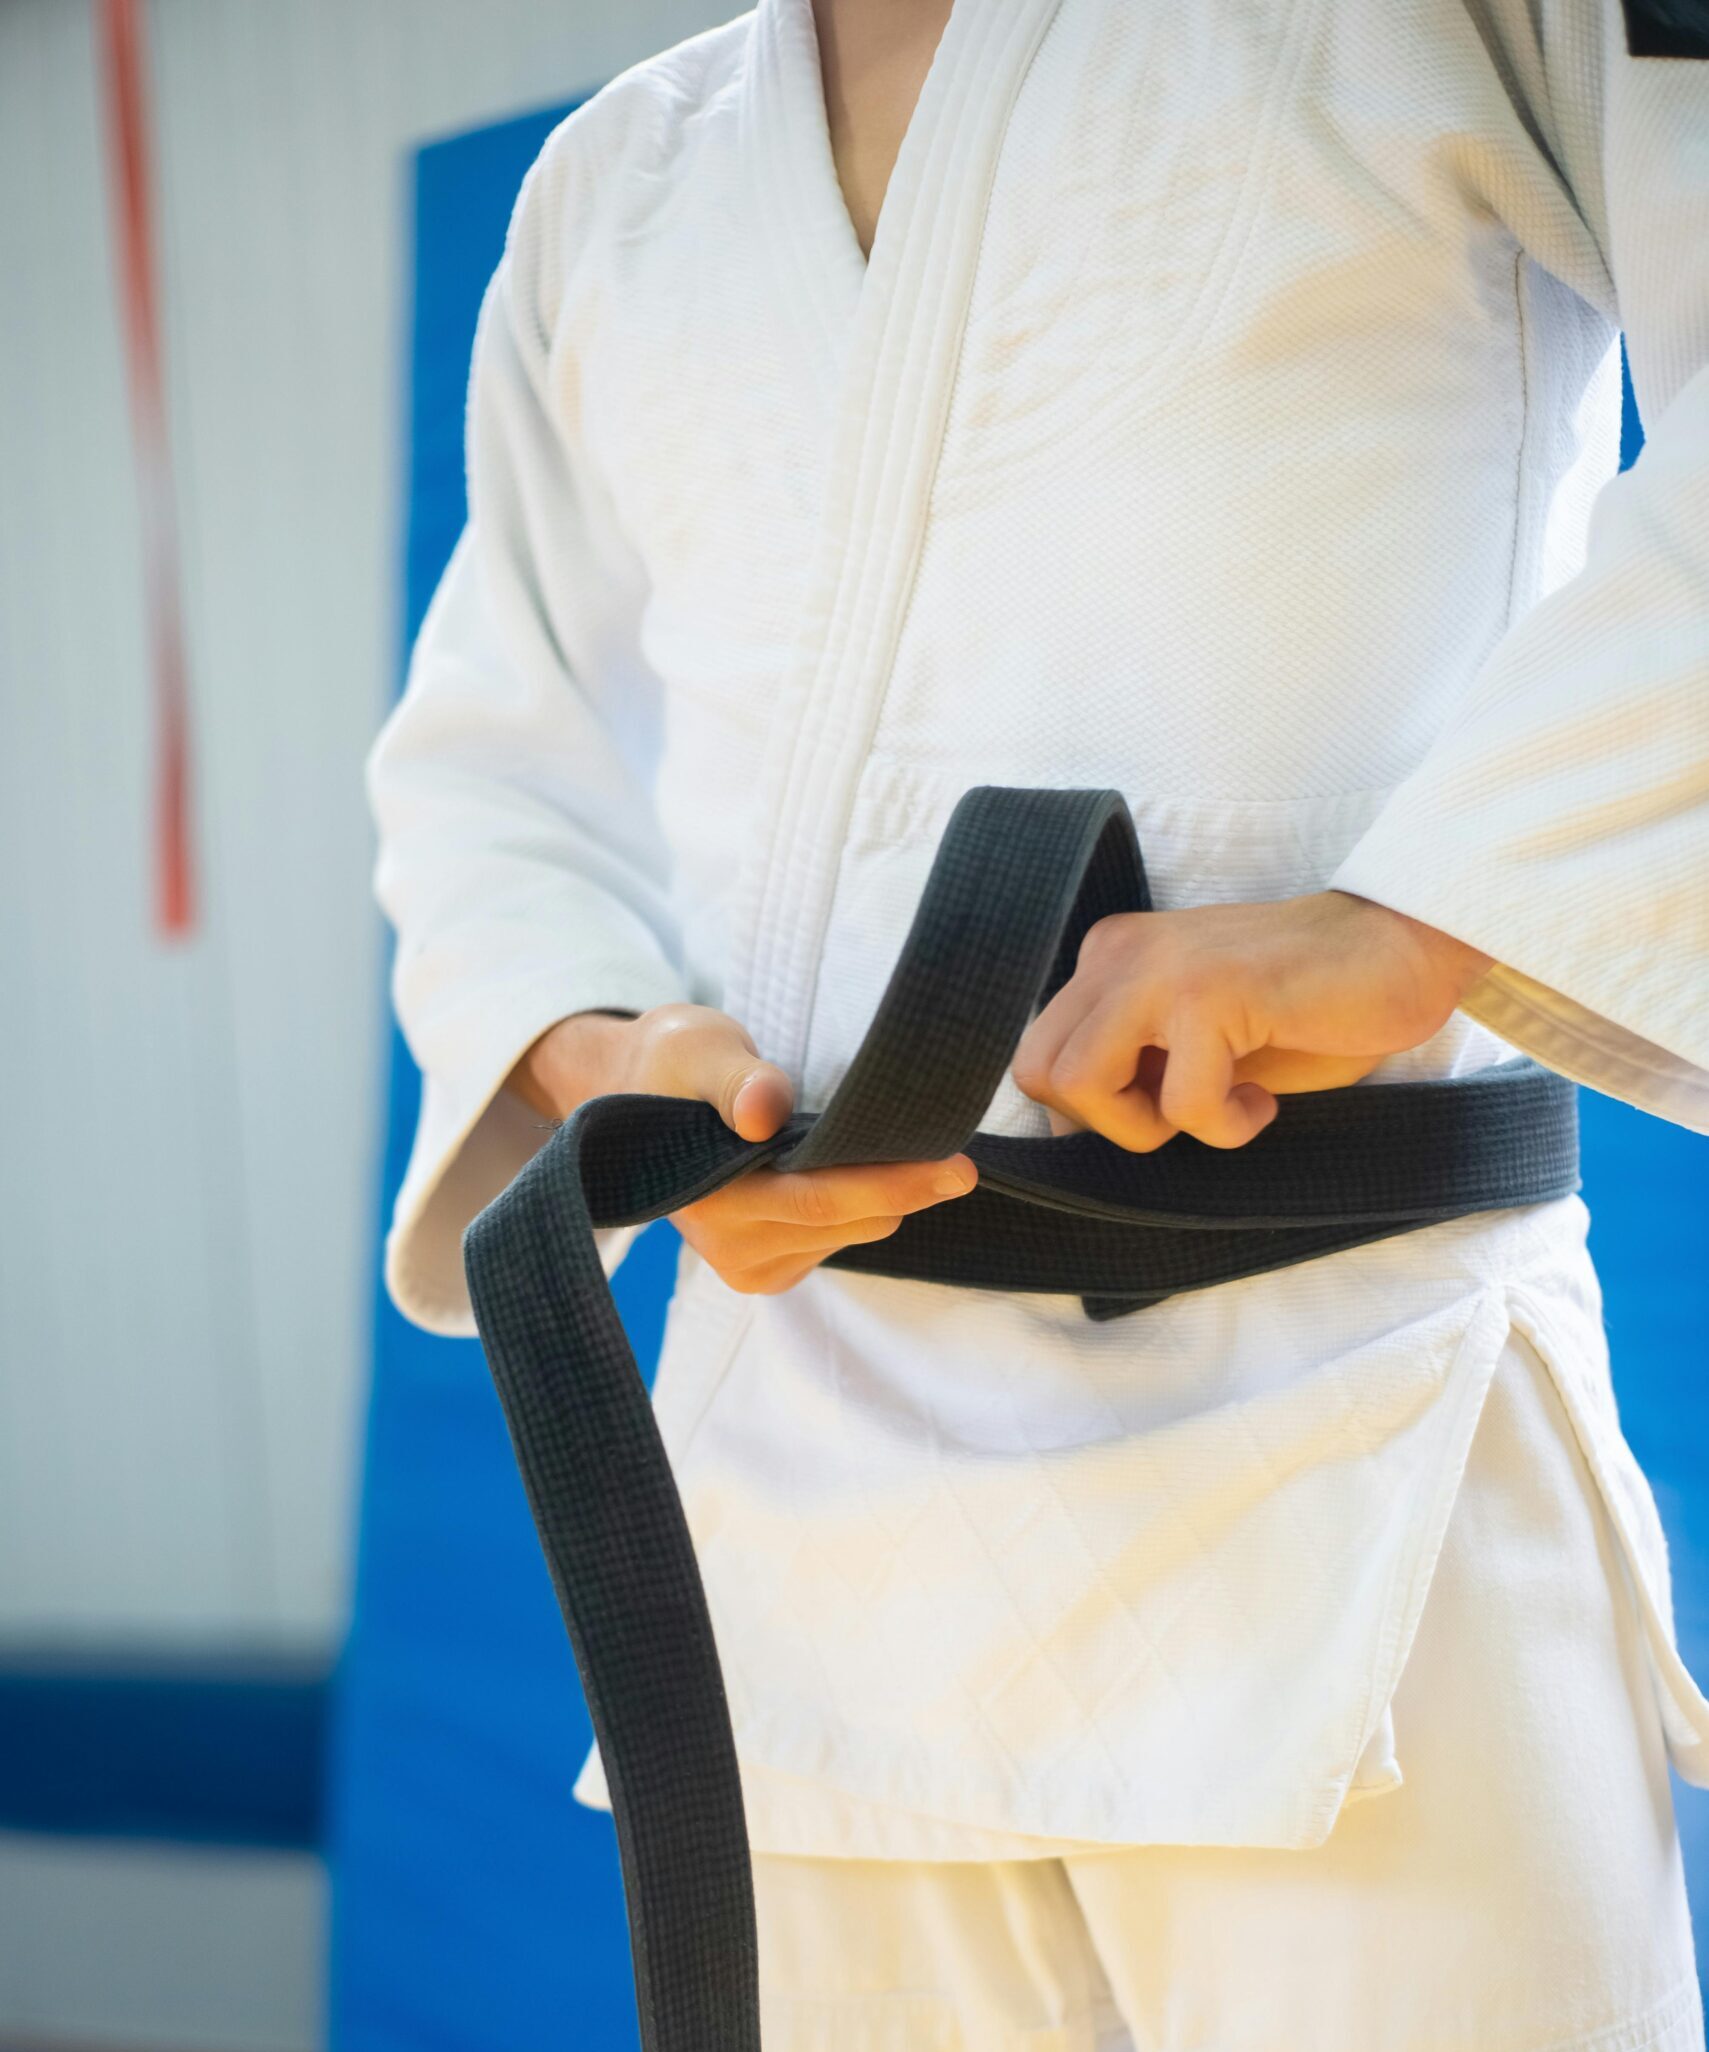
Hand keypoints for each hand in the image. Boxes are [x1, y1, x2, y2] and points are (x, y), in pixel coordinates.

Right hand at [508, 1003, 977, 1293]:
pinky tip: (857, 1171)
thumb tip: (763, 1113)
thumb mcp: (698, 1048)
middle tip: (956, 1152)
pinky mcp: (765, 1269)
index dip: (892, 1184)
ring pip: (852, 1236)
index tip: (957, 1166)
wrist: (639, 1095)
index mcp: (709, 1197)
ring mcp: (746, 1264)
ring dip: (884, 1197)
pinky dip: (863, 1208)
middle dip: (905, 1188)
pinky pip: (839, 1243)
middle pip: (847, 1223)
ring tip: (898, 1148)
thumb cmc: (673, 1064)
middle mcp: (728, 1246)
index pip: (819, 1199)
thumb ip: (735, 1079)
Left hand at [1011, 891, 1492, 1152]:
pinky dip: (1226, 1127)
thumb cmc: (1308, 1006)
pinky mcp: (1210, 994)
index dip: (1094, 1111)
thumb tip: (1074, 1133)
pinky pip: (1179, 1104)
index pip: (1039, 1057)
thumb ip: (1133, 1067)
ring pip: (1081, 1085)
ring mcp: (1158, 969)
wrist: (1400, 948)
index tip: (1166, 1108)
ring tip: (1223, 1104)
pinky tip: (1264, 1100)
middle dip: (1108, 1124)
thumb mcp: (1197, 1039)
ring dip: (1153, 1126)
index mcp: (1108, 959)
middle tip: (1185, 1115)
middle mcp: (1117, 953)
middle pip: (1039, 1072)